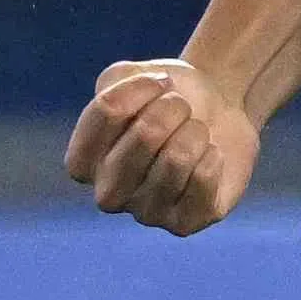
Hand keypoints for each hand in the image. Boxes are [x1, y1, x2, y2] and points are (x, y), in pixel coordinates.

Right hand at [67, 58, 258, 233]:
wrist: (216, 115)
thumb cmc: (166, 97)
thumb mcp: (130, 75)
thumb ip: (117, 83)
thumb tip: (151, 103)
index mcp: (83, 162)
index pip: (107, 111)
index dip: (140, 86)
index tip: (160, 81)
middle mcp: (108, 195)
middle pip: (145, 136)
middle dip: (174, 109)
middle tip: (182, 108)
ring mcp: (145, 214)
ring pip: (176, 159)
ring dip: (195, 132)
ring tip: (197, 131)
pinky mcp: (184, 224)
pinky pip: (203, 180)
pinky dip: (213, 156)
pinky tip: (209, 156)